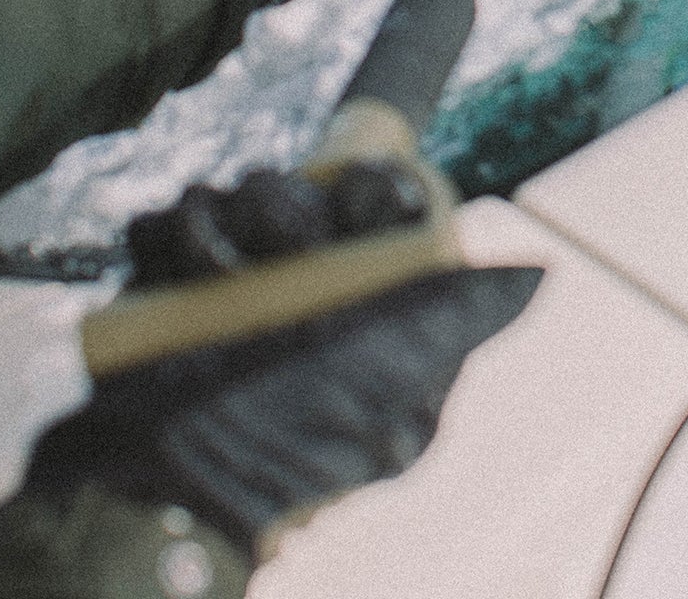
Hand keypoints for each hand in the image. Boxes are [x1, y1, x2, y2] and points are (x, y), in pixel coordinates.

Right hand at [27, 164, 541, 558]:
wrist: (169, 501)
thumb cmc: (290, 464)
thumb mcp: (389, 412)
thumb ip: (449, 335)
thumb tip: (533, 275)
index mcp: (352, 295)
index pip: (373, 199)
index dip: (378, 185)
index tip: (385, 200)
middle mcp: (286, 277)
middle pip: (292, 187)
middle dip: (290, 203)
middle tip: (289, 243)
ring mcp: (218, 276)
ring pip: (226, 192)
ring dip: (225, 216)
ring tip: (224, 267)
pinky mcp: (155, 284)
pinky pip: (156, 223)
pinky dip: (168, 235)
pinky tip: (186, 271)